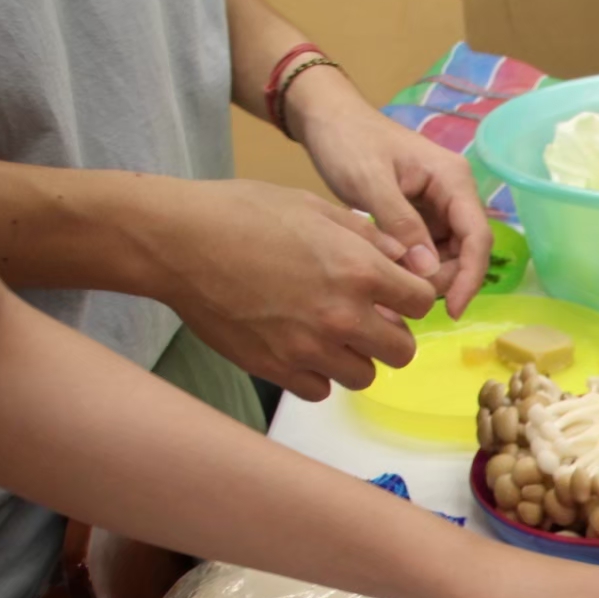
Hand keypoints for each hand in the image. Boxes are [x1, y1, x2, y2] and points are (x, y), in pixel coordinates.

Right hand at [142, 178, 437, 399]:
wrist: (177, 241)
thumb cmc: (242, 213)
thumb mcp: (314, 207)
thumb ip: (368, 238)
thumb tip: (406, 261)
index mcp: (358, 270)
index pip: (421, 303)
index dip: (411, 298)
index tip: (395, 295)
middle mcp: (341, 315)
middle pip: (402, 352)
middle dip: (391, 336)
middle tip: (368, 320)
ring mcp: (309, 347)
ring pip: (364, 376)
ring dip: (355, 357)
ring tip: (331, 334)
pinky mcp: (276, 369)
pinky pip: (320, 390)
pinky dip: (317, 374)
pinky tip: (301, 348)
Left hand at [286, 67, 491, 315]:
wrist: (324, 118)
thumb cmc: (347, 141)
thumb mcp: (370, 182)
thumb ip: (401, 225)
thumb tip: (428, 272)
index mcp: (453, 179)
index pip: (477, 236)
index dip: (471, 276)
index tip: (452, 311)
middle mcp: (454, 193)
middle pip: (467, 250)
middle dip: (447, 279)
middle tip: (409, 297)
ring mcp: (438, 205)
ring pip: (449, 254)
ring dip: (431, 277)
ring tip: (397, 291)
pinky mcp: (421, 215)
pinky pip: (429, 250)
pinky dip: (416, 267)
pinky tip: (394, 278)